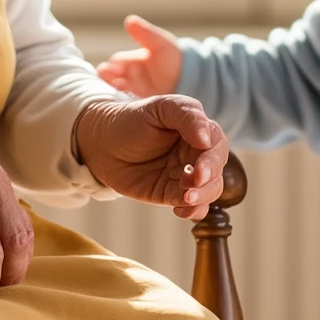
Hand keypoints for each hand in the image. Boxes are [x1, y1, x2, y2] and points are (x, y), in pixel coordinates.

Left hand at [73, 94, 226, 219]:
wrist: (101, 144)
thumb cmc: (131, 120)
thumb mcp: (159, 108)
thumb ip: (186, 116)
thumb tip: (207, 139)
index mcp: (197, 129)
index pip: (216, 144)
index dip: (212, 158)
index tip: (200, 168)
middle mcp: (196, 153)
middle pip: (217, 169)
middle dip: (208, 179)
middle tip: (192, 182)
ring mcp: (186, 175)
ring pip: (210, 190)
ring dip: (202, 196)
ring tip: (185, 197)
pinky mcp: (173, 194)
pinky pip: (194, 206)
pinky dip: (194, 211)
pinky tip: (181, 210)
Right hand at [96, 15, 182, 97]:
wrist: (189, 77)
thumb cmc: (173, 57)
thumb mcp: (160, 43)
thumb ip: (145, 34)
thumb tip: (130, 20)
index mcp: (129, 60)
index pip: (114, 63)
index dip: (113, 65)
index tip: (118, 68)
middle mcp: (127, 76)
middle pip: (110, 78)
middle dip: (110, 80)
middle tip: (117, 83)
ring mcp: (133, 91)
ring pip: (117, 92)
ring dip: (117, 92)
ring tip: (124, 93)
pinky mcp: (140, 104)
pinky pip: (128, 105)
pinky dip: (126, 104)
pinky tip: (131, 104)